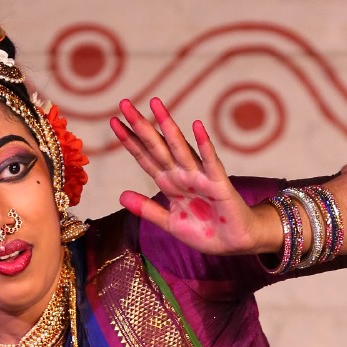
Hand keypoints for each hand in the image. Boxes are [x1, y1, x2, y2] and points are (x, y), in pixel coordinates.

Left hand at [111, 97, 266, 256]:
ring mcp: (200, 177)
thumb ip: (147, 210)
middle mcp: (181, 175)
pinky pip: (211, 162)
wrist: (233, 243)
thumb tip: (121, 196)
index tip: (113, 122)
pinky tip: (197, 127)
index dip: (129, 141)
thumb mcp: (170, 223)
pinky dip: (204, 145)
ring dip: (167, 126)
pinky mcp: (219, 184)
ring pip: (180, 148)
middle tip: (124, 103)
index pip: (145, 157)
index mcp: (169, 183)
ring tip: (155, 104)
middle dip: (141, 126)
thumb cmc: (205, 231)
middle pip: (157, 147)